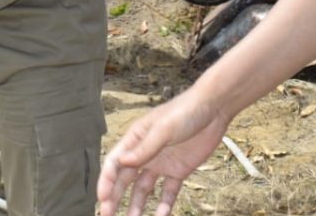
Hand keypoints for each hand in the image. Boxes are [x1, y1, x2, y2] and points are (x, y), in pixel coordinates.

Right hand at [97, 90, 230, 215]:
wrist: (213, 110)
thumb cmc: (184, 112)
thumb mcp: (163, 129)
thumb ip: (144, 148)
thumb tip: (123, 163)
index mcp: (135, 140)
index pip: (115, 163)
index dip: (106, 182)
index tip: (102, 199)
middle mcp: (144, 153)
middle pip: (124, 179)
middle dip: (114, 197)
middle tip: (107, 215)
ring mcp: (160, 164)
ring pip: (143, 189)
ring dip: (136, 205)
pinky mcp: (178, 171)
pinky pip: (168, 192)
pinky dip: (164, 205)